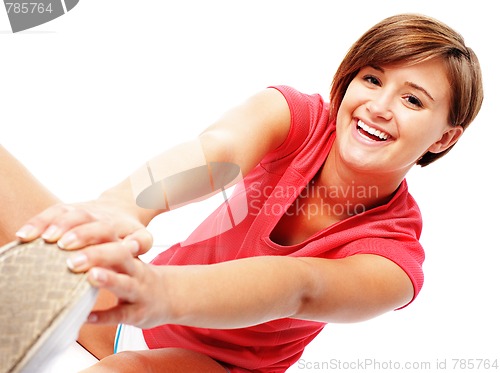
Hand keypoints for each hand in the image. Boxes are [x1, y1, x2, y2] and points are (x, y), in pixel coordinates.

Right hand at [15, 199, 152, 254]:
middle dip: (75, 236)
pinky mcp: (68, 208)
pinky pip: (51, 211)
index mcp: (119, 226)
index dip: (96, 249)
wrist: (123, 205)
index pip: (108, 235)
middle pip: (87, 222)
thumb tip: (132, 247)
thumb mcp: (142, 238)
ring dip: (54, 225)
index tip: (80, 263)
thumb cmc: (130, 232)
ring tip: (42, 239)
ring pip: (68, 214)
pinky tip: (24, 235)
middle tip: (62, 250)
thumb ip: (140, 242)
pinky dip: (37, 222)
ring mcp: (83, 210)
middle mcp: (99, 217)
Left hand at [67, 240, 168, 328]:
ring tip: (90, 276)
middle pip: (120, 256)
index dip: (90, 234)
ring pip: (126, 283)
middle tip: (72, 260)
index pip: (112, 237)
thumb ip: (101, 251)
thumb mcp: (124, 259)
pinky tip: (87, 318)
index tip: (65, 235)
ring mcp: (139, 291)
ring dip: (109, 280)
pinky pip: (122, 314)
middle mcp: (135, 269)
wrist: (172, 295)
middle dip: (97, 255)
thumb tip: (61, 243)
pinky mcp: (139, 313)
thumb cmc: (138, 276)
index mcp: (128, 253)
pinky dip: (105, 316)